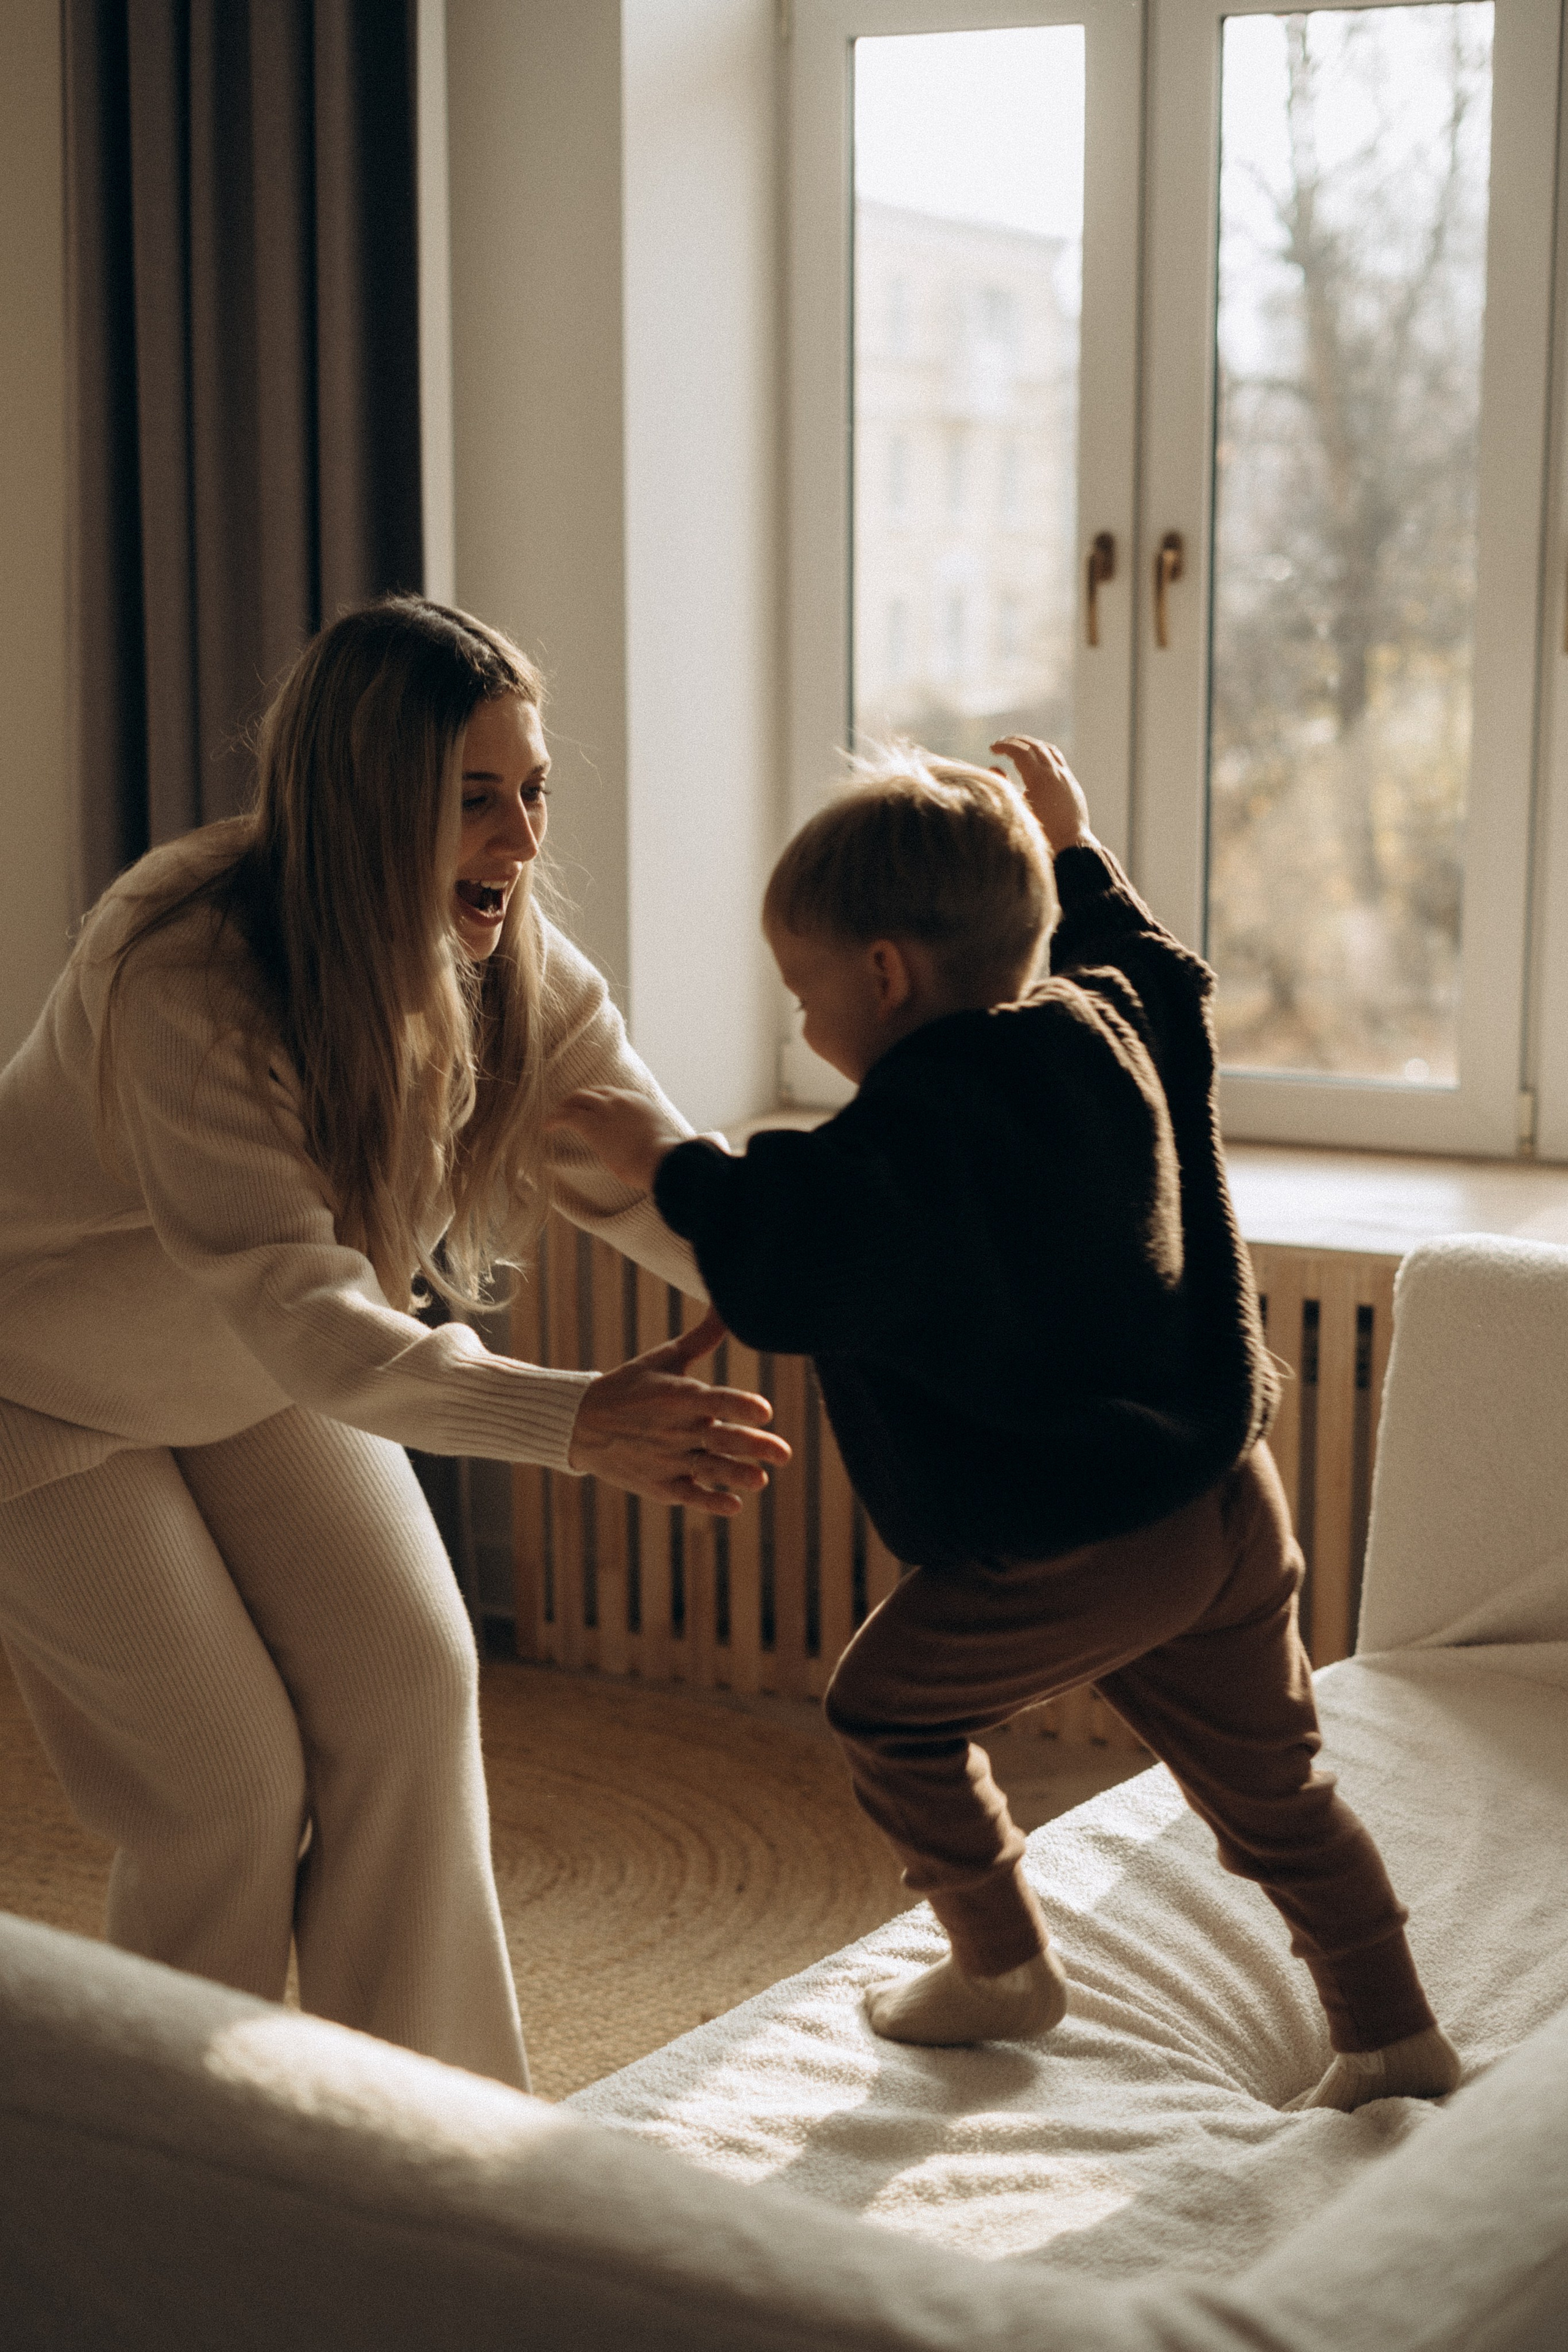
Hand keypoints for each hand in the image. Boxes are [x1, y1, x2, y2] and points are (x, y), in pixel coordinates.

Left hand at [549, 1086, 687, 1190]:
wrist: (660, 1159)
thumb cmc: (662, 1158)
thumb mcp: (657, 1138)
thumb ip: (646, 1135)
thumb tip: (644, 1147)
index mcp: (637, 1101)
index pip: (613, 1094)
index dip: (599, 1101)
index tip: (592, 1110)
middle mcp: (620, 1100)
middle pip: (593, 1091)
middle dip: (579, 1099)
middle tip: (568, 1109)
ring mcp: (605, 1109)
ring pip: (577, 1098)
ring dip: (565, 1106)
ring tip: (555, 1118)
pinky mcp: (591, 1124)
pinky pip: (566, 1115)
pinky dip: (554, 1119)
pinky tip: (547, 1127)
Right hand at [568, 1305, 790, 1513]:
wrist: (581, 1423)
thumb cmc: (631, 1386)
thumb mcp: (664, 1359)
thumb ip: (702, 1337)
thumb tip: (726, 1302)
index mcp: (679, 1396)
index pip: (716, 1400)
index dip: (741, 1406)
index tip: (766, 1411)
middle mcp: (676, 1429)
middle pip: (721, 1438)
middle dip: (754, 1446)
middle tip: (784, 1453)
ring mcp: (667, 1459)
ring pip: (709, 1468)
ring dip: (736, 1475)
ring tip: (761, 1480)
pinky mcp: (659, 1485)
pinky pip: (688, 1495)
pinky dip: (709, 1502)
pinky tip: (733, 1505)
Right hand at [991, 737, 1095, 856]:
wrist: (1070, 844)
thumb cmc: (1041, 833)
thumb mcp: (1018, 809)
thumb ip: (1005, 786)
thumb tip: (994, 767)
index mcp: (1040, 779)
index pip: (1020, 752)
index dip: (1004, 747)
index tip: (992, 748)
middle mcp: (1055, 773)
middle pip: (1034, 746)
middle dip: (1015, 741)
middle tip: (1001, 744)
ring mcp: (1065, 776)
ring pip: (1048, 749)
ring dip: (1031, 744)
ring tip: (1018, 746)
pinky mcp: (1071, 782)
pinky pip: (1057, 758)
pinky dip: (1044, 752)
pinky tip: (1037, 757)